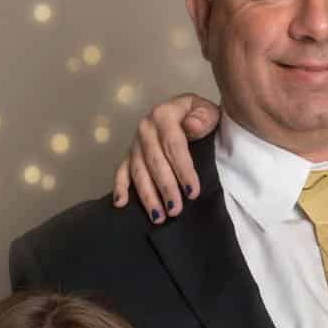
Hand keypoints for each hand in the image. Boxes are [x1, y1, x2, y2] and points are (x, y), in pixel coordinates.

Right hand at [111, 96, 220, 220]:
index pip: (174, 146)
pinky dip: (120, 188)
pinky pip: (121, 172)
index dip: (183, 170)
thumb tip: (191, 125)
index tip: (192, 192)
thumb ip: (202, 117)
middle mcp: (145, 128)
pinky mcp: (129, 155)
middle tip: (175, 210)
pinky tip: (121, 204)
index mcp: (163, 115)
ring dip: (147, 195)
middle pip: (155, 162)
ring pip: (139, 172)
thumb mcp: (207, 111)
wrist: (186, 114)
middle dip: (166, 188)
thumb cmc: (199, 116)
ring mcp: (135, 143)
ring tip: (158, 216)